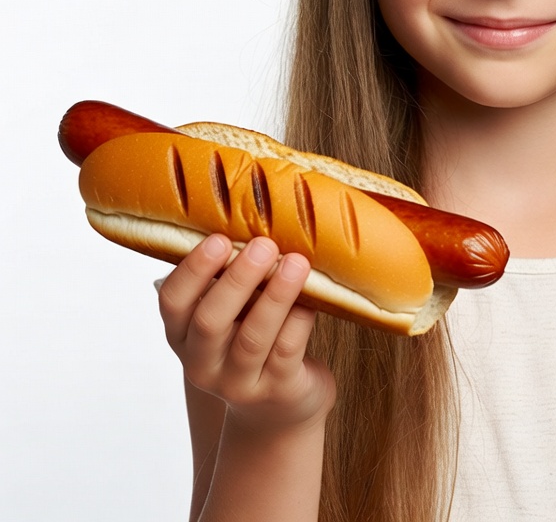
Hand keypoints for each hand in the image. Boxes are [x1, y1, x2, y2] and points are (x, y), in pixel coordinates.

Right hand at [158, 234, 335, 432]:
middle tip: (263, 244)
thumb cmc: (251, 337)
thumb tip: (248, 217)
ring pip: (254, 337)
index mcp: (183, 335)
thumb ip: (229, 278)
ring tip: (295, 261)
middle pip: (210, 321)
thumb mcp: (231, 313)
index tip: (219, 238)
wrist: (279, 407)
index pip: (172, 302)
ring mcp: (239, 382)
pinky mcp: (277, 390)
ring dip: (275, 295)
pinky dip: (300, 318)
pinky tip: (314, 296)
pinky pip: (288, 350)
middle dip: (237, 280)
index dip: (193, 270)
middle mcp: (203, 363)